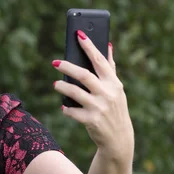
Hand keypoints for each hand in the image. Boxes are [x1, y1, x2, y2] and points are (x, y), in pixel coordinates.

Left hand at [52, 31, 133, 158]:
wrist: (118, 138)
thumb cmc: (114, 108)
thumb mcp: (116, 89)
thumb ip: (110, 68)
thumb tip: (107, 45)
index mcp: (114, 83)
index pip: (100, 61)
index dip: (89, 47)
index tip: (78, 34)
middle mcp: (108, 94)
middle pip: (84, 75)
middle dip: (68, 67)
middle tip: (55, 62)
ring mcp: (99, 108)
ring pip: (75, 93)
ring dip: (62, 87)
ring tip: (56, 84)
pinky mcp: (91, 121)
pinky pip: (72, 112)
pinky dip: (66, 109)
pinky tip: (64, 107)